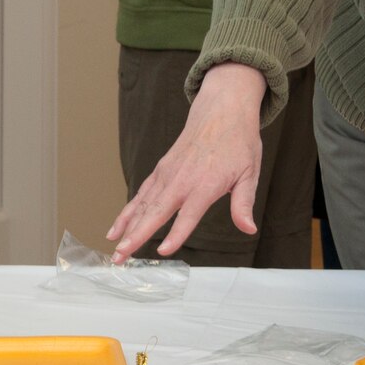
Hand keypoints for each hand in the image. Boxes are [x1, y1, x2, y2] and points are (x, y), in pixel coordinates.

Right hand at [107, 62, 266, 259]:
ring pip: (143, 205)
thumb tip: (249, 229)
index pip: (188, 214)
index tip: (163, 250)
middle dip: (136, 235)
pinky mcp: (161, 170)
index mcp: (206, 183)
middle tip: (121, 255)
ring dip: (126, 227)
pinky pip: (141, 194)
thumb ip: (244, 203)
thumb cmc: (238, 142)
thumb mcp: (250, 172)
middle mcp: (181, 179)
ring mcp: (168, 174)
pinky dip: (128, 212)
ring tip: (115, 248)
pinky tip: (118, 227)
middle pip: (155, 212)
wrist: (222, 109)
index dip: (176, 233)